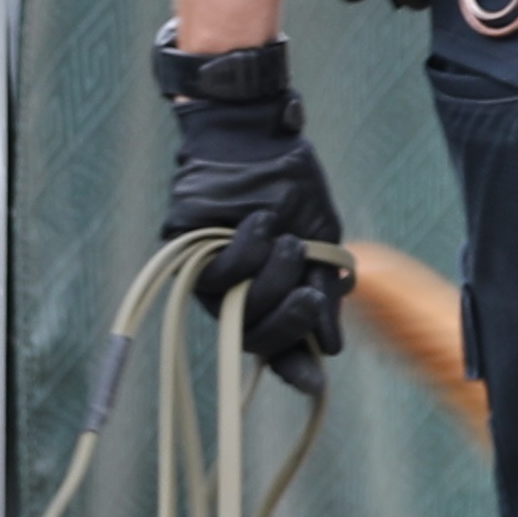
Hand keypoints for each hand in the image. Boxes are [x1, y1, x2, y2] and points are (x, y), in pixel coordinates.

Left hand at [153, 37, 349, 378]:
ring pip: (238, 311)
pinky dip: (244, 254)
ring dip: (271, 280)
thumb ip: (325, 286)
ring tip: (286, 240)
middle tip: (308, 291)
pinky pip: (216, 276)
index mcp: (272, 293)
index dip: (296, 366)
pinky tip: (257, 226)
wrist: (257, 134)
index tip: (315, 382)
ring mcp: (210, 277)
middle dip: (289, 320)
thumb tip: (331, 345)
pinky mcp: (186, 255)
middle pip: (257, 338)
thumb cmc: (289, 183)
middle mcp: (238, 293)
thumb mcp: (320, 236)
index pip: (281, 344)